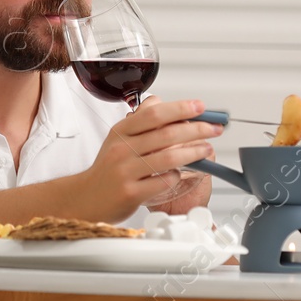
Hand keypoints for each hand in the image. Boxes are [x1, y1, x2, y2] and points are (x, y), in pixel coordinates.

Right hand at [80, 96, 220, 220]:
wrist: (87, 198)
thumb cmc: (107, 168)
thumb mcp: (118, 138)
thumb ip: (139, 121)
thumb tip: (160, 102)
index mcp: (121, 132)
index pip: (154, 114)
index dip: (180, 108)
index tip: (200, 107)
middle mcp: (122, 149)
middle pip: (166, 134)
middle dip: (196, 129)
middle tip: (213, 128)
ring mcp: (126, 172)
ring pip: (169, 157)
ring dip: (193, 152)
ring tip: (206, 148)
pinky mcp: (132, 193)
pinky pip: (164, 181)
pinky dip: (177, 175)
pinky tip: (181, 173)